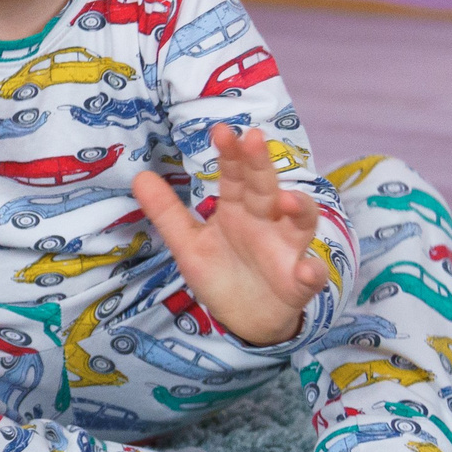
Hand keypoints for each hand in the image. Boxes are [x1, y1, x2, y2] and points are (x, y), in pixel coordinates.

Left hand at [131, 126, 326, 346]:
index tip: (221, 131)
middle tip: (254, 138)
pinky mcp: (298, 283)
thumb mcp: (189, 245)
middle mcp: (266, 221)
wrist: (247, 320)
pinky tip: (307, 270)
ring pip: (300, 222)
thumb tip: (139, 176)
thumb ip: (167, 213)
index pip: (234, 176)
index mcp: (237, 209)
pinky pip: (310, 275)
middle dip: (260, 165)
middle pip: (265, 188)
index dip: (230, 155)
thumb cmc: (222, 273)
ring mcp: (286, 249)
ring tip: (286, 200)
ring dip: (299, 208)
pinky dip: (312, 272)